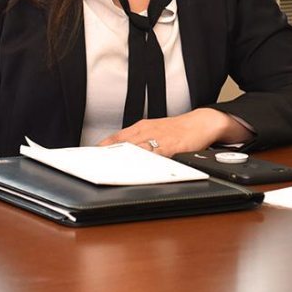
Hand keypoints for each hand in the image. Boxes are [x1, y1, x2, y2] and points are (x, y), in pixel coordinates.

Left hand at [97, 108, 250, 155]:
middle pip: (123, 143)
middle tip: (94, 165)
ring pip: (136, 148)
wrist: (202, 122)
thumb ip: (138, 141)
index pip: (116, 137)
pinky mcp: (172, 145)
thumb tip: (120, 153)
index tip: (89, 157)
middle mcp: (147, 130)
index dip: (102, 147)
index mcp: (141, 127)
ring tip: (109, 169)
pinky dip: (146, 161)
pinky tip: (138, 168)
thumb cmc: (179, 130)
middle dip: (108, 154)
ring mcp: (159, 137)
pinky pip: (156, 154)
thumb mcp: (155, 132)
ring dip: (122, 158)